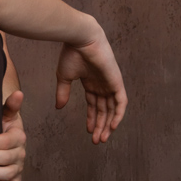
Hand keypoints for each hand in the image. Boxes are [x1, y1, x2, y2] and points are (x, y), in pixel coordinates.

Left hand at [0, 89, 25, 180]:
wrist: (4, 136)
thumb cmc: (0, 123)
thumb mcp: (5, 113)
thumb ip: (10, 106)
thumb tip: (18, 93)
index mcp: (18, 136)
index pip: (6, 140)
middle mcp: (20, 153)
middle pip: (6, 158)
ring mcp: (17, 168)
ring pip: (9, 174)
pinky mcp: (14, 180)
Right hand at [55, 25, 127, 143]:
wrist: (80, 39)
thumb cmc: (71, 54)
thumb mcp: (64, 77)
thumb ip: (63, 92)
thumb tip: (59, 107)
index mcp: (91, 82)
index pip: (94, 104)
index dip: (91, 118)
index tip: (88, 131)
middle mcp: (102, 84)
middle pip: (104, 109)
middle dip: (100, 125)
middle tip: (96, 140)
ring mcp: (110, 84)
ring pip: (112, 109)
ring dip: (108, 124)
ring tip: (102, 138)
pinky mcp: (116, 82)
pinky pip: (121, 102)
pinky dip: (118, 115)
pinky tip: (113, 126)